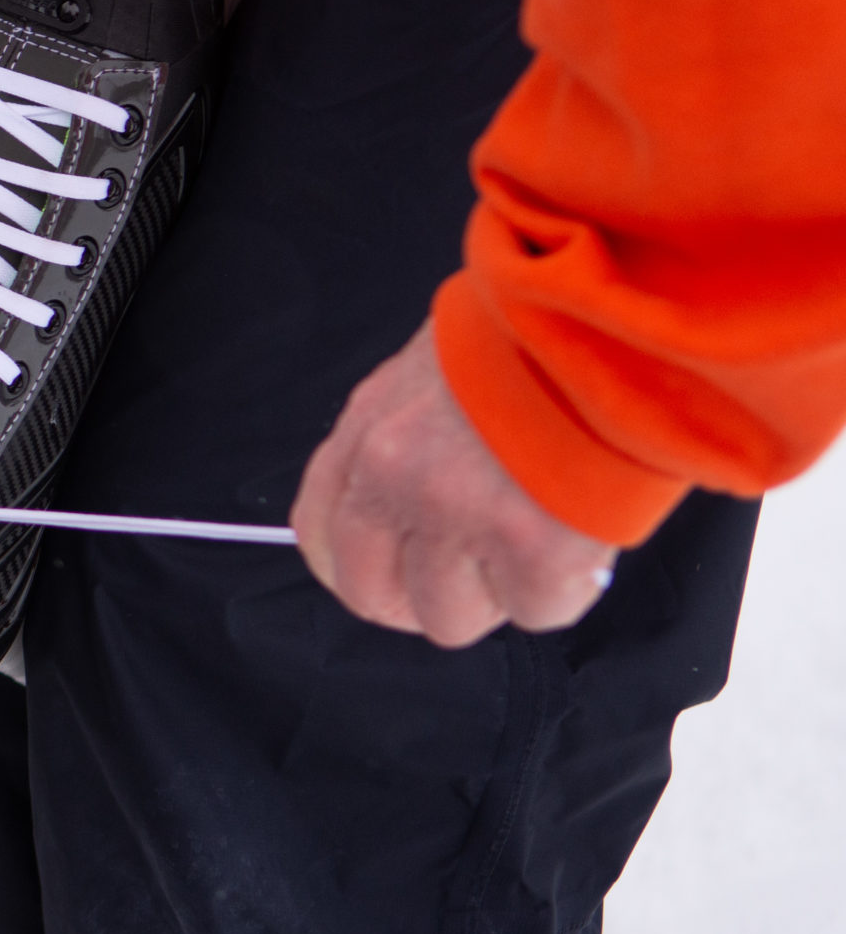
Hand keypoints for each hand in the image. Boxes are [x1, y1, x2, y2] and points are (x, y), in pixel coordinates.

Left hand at [292, 323, 618, 646]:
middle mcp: (394, 475)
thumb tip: (409, 526)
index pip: (320, 537)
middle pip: (374, 596)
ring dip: (498, 594)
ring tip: (538, 537)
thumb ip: (405, 448)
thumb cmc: (532, 341)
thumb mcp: (430, 380)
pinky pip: (535, 612)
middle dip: (425, 600)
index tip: (398, 578)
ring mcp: (457, 512)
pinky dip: (564, 588)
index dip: (360, 572)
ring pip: (450, 619)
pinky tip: (580, 538)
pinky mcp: (531, 544)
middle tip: (478, 577)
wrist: (613, 314)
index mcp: (365, 431)